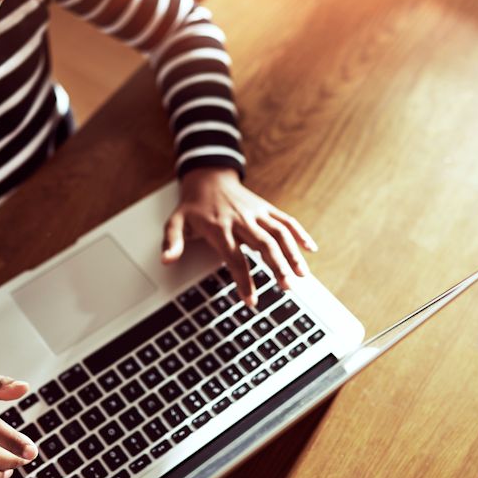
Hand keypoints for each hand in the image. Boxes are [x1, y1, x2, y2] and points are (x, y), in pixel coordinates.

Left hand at [161, 167, 317, 305]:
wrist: (208, 177)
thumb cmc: (193, 206)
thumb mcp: (175, 221)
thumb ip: (172, 241)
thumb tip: (166, 260)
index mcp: (219, 227)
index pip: (234, 258)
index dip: (243, 280)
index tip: (251, 300)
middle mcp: (241, 220)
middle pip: (263, 245)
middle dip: (277, 267)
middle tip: (287, 288)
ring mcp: (257, 213)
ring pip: (279, 233)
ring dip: (292, 254)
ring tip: (302, 276)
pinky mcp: (266, 208)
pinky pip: (286, 220)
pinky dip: (300, 233)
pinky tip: (311, 249)